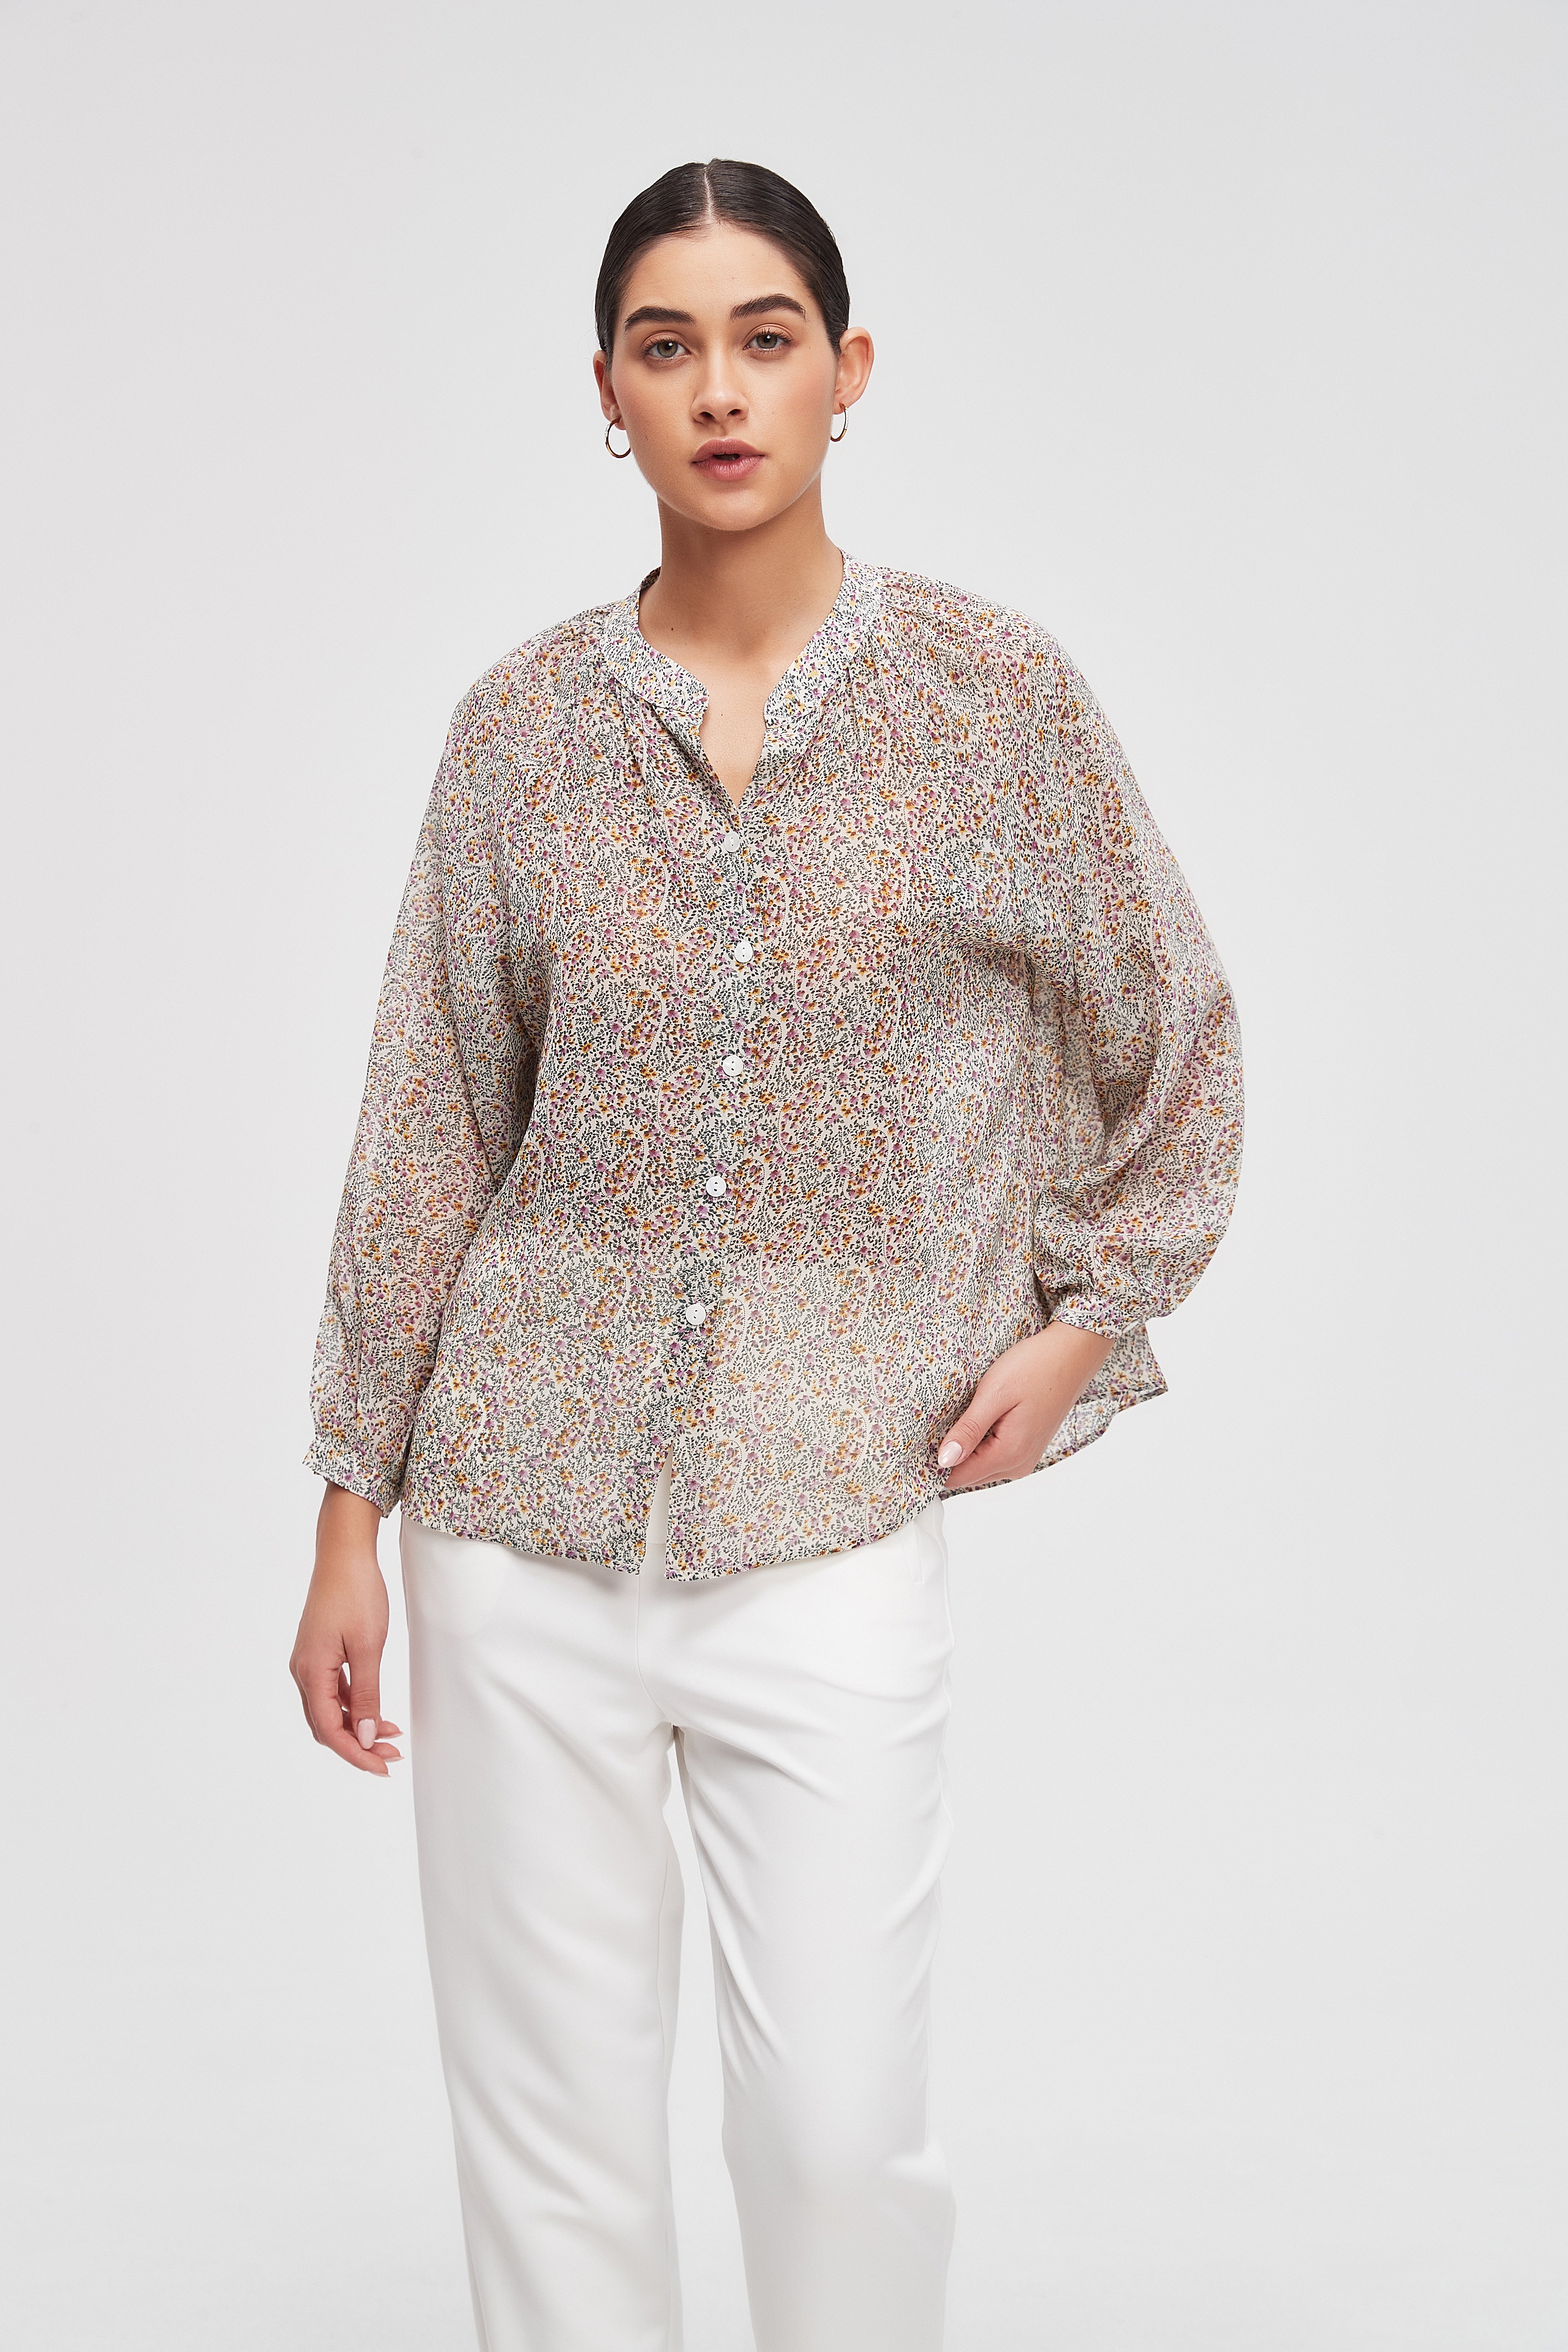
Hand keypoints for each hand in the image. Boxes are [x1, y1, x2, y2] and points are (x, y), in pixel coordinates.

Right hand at [289, 1484, 403, 1775]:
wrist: (344, 1554)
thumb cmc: (356, 1593)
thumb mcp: (368, 1647)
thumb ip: (365, 1695)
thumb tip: (363, 1736)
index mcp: (311, 1671)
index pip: (328, 1730)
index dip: (355, 1754)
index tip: (382, 1768)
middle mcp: (302, 1670)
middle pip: (325, 1725)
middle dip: (357, 1745)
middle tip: (391, 1755)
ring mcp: (309, 1662)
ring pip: (328, 1710)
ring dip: (356, 1727)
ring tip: (390, 1736)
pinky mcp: (318, 1653)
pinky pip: (331, 1691)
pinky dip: (352, 1706)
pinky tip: (375, 1711)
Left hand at [936, 1323, 1114, 1492]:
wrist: (1072, 1354)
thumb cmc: (1035, 1367)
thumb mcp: (994, 1394)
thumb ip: (968, 1430)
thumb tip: (943, 1461)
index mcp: (1009, 1454)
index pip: (957, 1477)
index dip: (932, 1464)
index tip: (913, 1445)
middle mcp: (1019, 1465)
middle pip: (968, 1475)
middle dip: (947, 1457)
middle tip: (927, 1428)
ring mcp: (1025, 1457)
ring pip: (981, 1467)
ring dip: (964, 1450)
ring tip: (951, 1421)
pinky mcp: (1028, 1446)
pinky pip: (994, 1456)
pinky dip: (979, 1444)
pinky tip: (973, 1422)